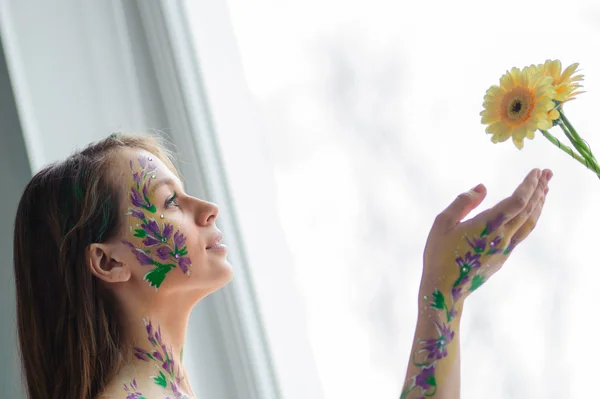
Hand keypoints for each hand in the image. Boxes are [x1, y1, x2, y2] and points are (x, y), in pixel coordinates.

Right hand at [420, 168, 550, 320]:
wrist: (445, 288)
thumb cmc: (439, 254)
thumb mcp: (442, 223)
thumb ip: (463, 203)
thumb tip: (482, 187)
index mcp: (488, 225)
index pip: (518, 201)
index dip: (529, 185)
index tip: (536, 171)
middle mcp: (502, 236)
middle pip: (528, 209)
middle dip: (539, 189)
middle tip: (548, 172)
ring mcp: (505, 248)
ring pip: (529, 222)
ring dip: (539, 204)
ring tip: (545, 189)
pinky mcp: (503, 256)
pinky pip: (522, 232)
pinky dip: (530, 217)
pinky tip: (529, 212)